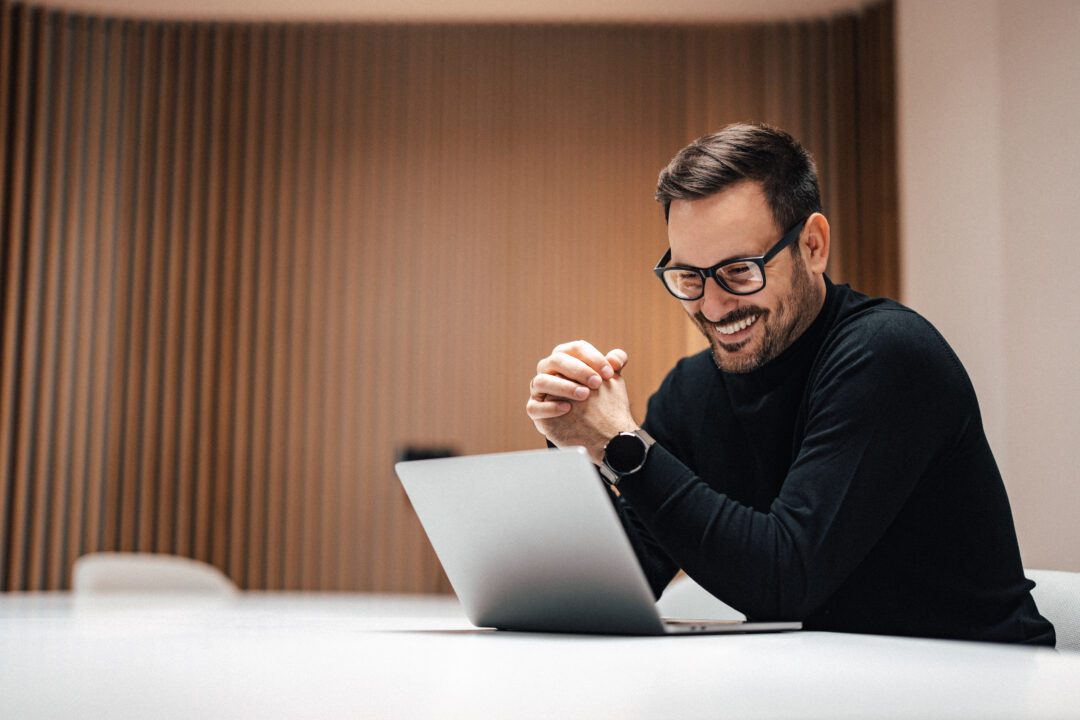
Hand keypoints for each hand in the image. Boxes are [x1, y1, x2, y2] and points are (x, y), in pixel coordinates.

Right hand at [526, 340, 636, 461]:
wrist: (591, 425)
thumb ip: (615, 365)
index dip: (594, 358)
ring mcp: (539, 389)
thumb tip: (616, 360)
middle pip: (557, 360)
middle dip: (579, 370)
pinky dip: (550, 407)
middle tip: (597, 383)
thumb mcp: (608, 379)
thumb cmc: (598, 395)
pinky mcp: (535, 409)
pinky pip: (534, 406)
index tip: (610, 374)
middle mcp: (549, 368)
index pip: (577, 348)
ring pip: (542, 381)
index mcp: (566, 356)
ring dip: (564, 386)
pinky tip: (568, 409)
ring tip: (584, 395)